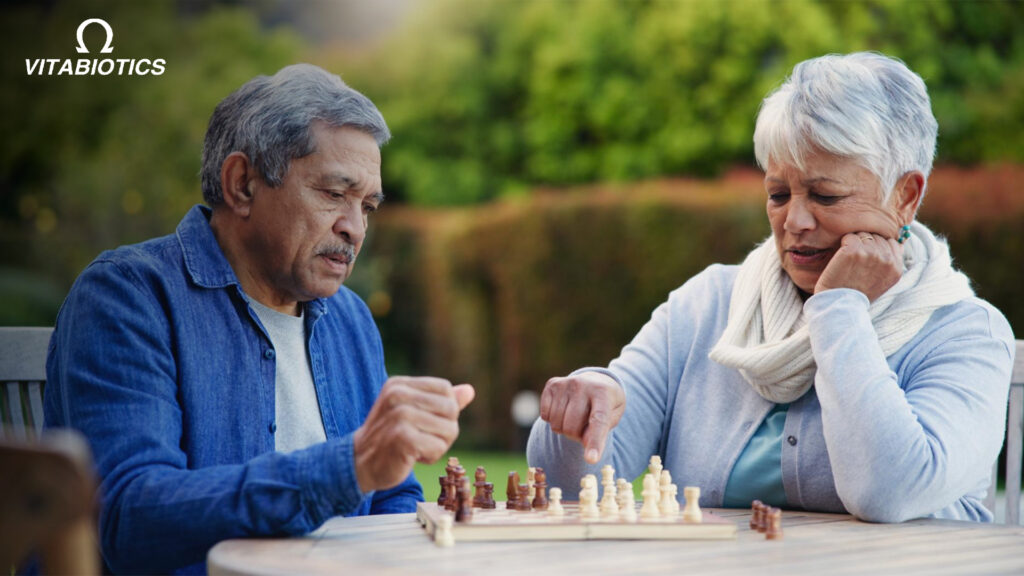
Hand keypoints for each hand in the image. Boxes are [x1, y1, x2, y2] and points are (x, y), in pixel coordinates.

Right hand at [353, 377, 473, 491]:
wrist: (360, 464)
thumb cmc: (390, 438)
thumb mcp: (413, 412)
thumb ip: (441, 401)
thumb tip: (470, 390)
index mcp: (399, 384)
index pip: (446, 389)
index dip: (445, 411)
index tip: (424, 423)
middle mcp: (398, 395)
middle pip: (451, 409)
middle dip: (444, 431)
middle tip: (421, 440)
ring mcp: (399, 415)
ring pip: (449, 430)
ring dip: (437, 446)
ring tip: (415, 448)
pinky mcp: (403, 437)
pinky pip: (439, 447)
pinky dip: (430, 457)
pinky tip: (411, 457)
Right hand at [539, 371, 624, 463]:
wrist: (596, 381)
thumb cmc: (606, 405)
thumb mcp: (611, 418)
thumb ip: (600, 433)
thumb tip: (587, 448)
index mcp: (603, 393)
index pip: (598, 421)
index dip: (595, 442)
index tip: (591, 459)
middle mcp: (583, 385)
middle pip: (572, 427)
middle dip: (576, 436)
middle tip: (583, 427)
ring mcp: (566, 383)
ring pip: (556, 424)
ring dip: (564, 428)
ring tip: (574, 418)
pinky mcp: (552, 385)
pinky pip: (545, 416)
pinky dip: (552, 419)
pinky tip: (563, 410)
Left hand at [814, 232, 902, 300]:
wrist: (840, 304)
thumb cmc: (858, 293)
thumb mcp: (884, 281)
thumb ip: (893, 262)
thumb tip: (899, 242)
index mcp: (896, 267)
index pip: (890, 242)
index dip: (876, 247)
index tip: (867, 259)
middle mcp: (886, 259)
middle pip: (876, 236)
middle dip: (865, 244)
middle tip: (856, 262)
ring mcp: (871, 253)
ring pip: (863, 235)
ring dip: (854, 244)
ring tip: (849, 262)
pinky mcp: (854, 250)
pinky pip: (849, 237)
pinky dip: (843, 245)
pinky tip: (841, 259)